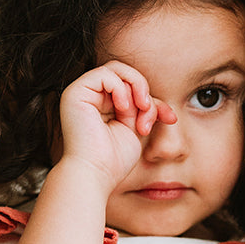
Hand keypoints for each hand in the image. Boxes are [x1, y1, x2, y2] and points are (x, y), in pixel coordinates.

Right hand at [58, 60, 176, 192]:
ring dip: (136, 88)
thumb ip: (145, 110)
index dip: (154, 100)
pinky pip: (105, 74)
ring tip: (139, 112)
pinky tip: (124, 109)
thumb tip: (161, 104)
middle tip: (149, 113)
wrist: (95, 174)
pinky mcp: (75, 92)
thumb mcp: (137, 129)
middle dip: (145, 91)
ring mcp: (81, 93)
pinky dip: (121, 88)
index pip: (133, 88)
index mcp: (103, 106)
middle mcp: (90, 97)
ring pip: (117, 69)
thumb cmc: (114, 160)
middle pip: (126, 75)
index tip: (170, 119)